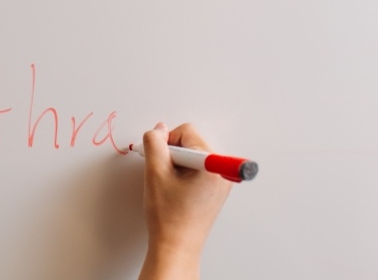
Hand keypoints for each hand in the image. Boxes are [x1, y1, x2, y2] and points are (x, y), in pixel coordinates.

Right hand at [138, 122, 232, 279]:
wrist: (176, 248)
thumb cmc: (169, 218)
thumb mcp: (155, 173)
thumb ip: (155, 143)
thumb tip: (159, 129)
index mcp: (213, 166)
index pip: (187, 133)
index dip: (166, 142)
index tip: (158, 160)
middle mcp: (222, 172)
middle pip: (192, 143)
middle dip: (172, 155)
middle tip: (163, 175)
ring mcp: (221, 182)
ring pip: (193, 156)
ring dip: (177, 165)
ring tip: (170, 186)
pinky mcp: (216, 190)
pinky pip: (198, 169)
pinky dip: (184, 174)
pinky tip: (176, 190)